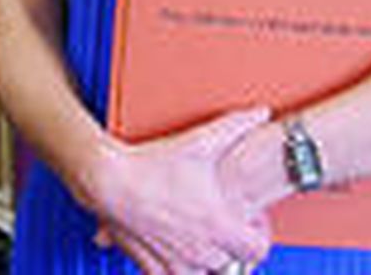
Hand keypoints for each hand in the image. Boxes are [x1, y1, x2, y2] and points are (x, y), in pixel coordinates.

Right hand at [85, 107, 273, 273]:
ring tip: (198, 238)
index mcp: (218, 224)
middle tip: (221, 223)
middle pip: (232, 265)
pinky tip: (172, 249)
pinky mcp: (150, 266)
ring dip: (205, 263)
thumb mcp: (200, 140)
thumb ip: (236, 125)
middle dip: (230, 247)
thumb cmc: (152, 163)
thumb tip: (262, 112)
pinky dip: (176, 270)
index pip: (257, 250)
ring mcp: (175, 261)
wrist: (108, 180)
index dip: (258, 236)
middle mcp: (200, 250)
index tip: (249, 221)